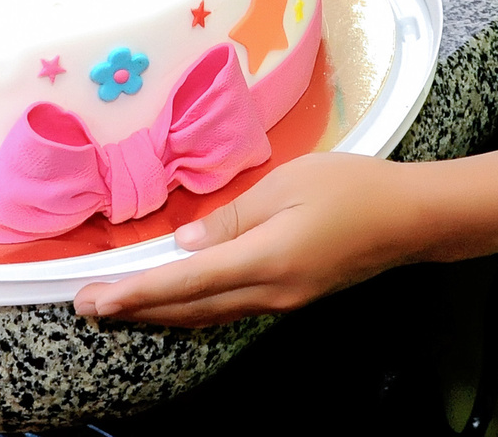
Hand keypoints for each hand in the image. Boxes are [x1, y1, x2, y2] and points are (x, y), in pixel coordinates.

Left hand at [73, 153, 421, 325]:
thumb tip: (187, 244)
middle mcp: (269, 292)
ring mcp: (282, 300)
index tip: (94, 300)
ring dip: (161, 310)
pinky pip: (229, 307)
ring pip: (208, 312)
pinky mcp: (291, 296)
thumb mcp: (288, 184)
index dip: (135, 292)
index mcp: (266, 260)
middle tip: (87, 305)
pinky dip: (192, 305)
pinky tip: (176, 298)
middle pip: (190, 307)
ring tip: (120, 305)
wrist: (411, 218)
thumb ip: (233, 216)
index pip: (185, 281)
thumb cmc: (353, 188)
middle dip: (136, 307)